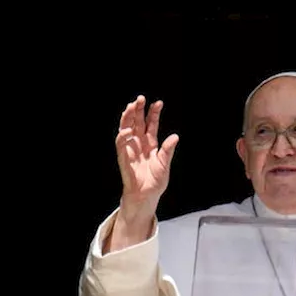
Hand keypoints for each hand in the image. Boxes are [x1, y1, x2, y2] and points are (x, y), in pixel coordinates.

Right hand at [106, 96, 178, 250]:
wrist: (146, 196)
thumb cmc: (155, 182)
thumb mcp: (164, 164)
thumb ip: (168, 150)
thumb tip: (175, 136)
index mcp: (150, 144)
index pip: (151, 125)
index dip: (153, 114)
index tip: (158, 103)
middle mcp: (139, 144)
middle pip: (137, 123)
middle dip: (138, 110)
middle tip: (140, 98)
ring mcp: (130, 149)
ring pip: (126, 129)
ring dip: (128, 118)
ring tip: (131, 106)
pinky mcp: (124, 158)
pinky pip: (121, 145)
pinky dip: (123, 137)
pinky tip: (128, 130)